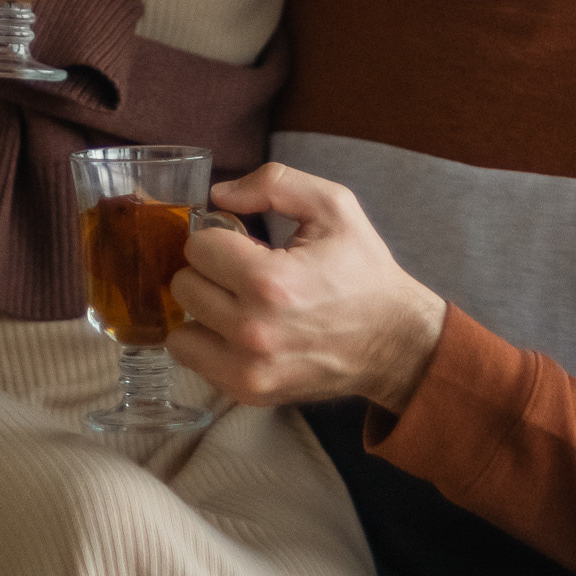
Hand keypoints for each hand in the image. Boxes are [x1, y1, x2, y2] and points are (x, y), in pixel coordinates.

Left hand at [165, 164, 446, 411]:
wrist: (396, 342)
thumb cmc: (363, 272)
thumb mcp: (334, 206)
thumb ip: (273, 182)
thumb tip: (218, 195)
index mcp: (269, 281)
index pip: (198, 246)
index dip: (221, 237)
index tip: (246, 245)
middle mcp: (252, 330)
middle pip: (184, 285)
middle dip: (210, 272)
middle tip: (244, 274)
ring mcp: (249, 368)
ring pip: (179, 328)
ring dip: (203, 312)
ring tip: (238, 303)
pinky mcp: (249, 392)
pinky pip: (193, 360)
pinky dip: (209, 343)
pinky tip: (240, 331)